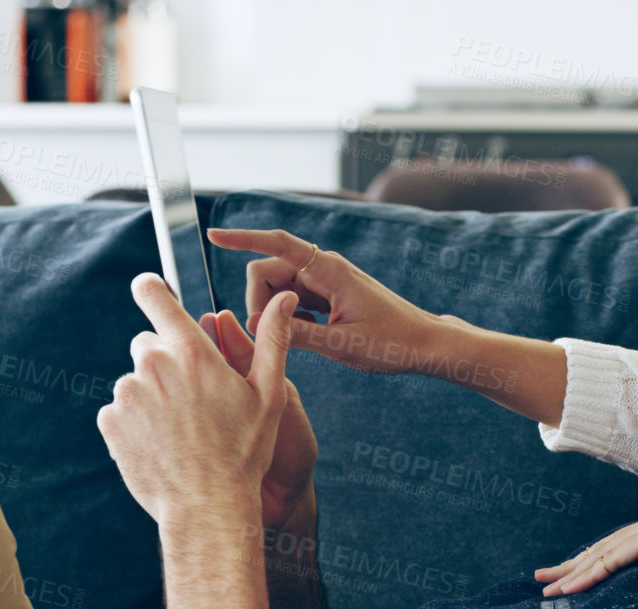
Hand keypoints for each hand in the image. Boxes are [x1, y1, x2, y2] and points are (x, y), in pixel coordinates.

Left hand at [97, 273, 298, 523]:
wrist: (208, 507)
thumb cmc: (244, 452)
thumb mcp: (269, 395)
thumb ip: (273, 341)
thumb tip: (285, 300)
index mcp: (191, 350)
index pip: (154, 294)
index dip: (151, 289)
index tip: (152, 291)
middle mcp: (152, 365)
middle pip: (147, 344)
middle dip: (165, 362)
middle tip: (193, 400)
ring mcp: (127, 393)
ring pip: (135, 381)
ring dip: (151, 397)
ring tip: (180, 431)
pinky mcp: (111, 422)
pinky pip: (119, 411)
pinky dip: (135, 423)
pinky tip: (162, 445)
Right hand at [206, 227, 453, 375]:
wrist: (423, 344)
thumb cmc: (391, 343)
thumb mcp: (341, 344)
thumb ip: (297, 333)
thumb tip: (257, 325)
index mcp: (329, 270)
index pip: (277, 244)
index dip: (243, 239)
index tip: (214, 236)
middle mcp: (323, 268)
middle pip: (265, 272)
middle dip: (257, 302)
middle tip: (271, 338)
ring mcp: (323, 281)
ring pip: (276, 290)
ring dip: (273, 313)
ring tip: (296, 341)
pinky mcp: (325, 295)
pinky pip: (291, 301)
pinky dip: (287, 318)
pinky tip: (309, 337)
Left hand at [533, 478, 637, 594]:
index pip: (622, 547)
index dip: (596, 560)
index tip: (576, 573)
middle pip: (601, 549)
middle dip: (571, 565)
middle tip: (543, 579)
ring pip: (600, 555)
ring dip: (571, 572)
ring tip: (547, 588)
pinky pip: (612, 560)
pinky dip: (589, 574)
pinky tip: (570, 586)